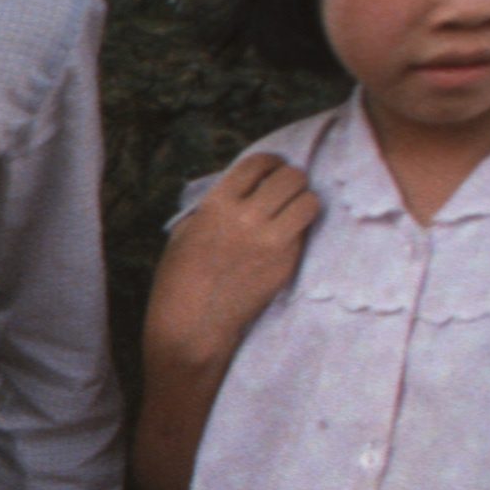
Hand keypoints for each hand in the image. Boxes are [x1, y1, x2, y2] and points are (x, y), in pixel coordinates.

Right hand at [146, 152, 316, 372]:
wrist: (192, 326)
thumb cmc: (179, 280)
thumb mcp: (186, 231)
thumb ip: (215, 205)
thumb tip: (243, 188)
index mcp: (218, 204)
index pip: (259, 163)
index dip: (269, 164)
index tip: (270, 171)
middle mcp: (248, 217)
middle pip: (292, 177)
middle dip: (290, 180)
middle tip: (285, 191)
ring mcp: (272, 241)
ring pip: (309, 201)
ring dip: (302, 202)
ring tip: (291, 212)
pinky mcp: (287, 263)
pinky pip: (305, 232)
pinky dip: (299, 230)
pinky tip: (285, 239)